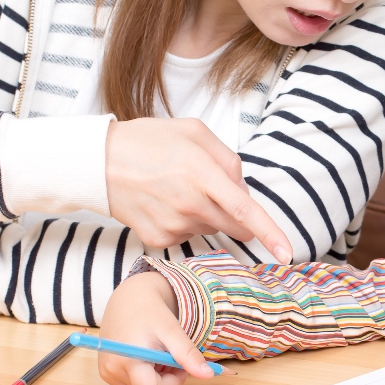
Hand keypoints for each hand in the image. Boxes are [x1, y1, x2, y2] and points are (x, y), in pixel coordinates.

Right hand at [96, 271, 219, 384]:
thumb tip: (207, 375)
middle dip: (170, 377)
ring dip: (159, 375)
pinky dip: (148, 373)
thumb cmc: (149, 311)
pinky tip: (146, 355)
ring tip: (157, 351)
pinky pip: (137, 384)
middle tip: (174, 355)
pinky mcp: (107, 373)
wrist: (127, 299)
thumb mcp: (172, 330)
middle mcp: (113, 369)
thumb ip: (187, 354)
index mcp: (129, 359)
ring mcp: (108, 373)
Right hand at [105, 117, 292, 261]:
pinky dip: (184, 221)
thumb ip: (227, 158)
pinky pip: (186, 235)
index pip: (244, 209)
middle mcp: (189, 204)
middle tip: (212, 189)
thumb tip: (242, 190)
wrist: (97, 163)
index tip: (287, 253)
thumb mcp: (193, 131)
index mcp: (201, 174)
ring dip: (206, 213)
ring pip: (210, 228)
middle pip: (235, 225)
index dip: (270, 232)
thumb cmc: (147, 141)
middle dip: (238, 216)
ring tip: (177, 187)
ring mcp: (173, 225)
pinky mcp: (158, 238)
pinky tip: (164, 202)